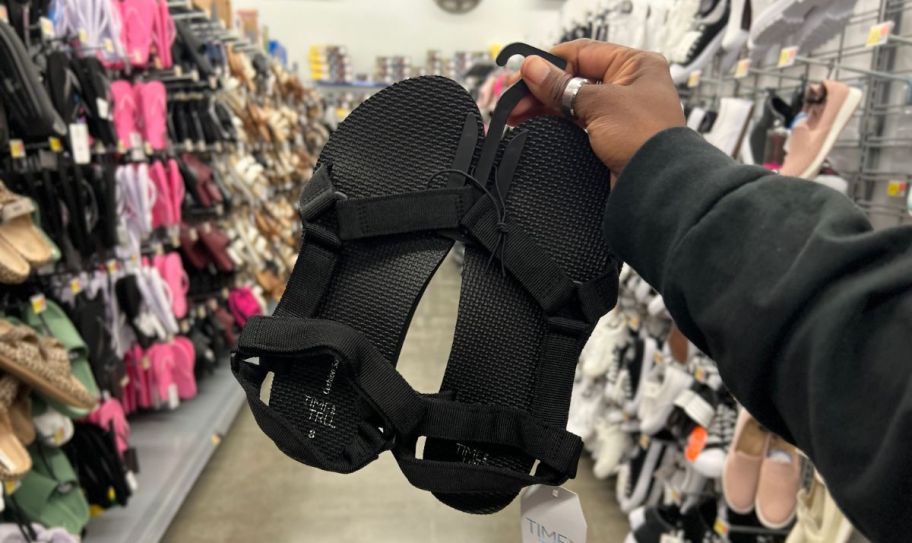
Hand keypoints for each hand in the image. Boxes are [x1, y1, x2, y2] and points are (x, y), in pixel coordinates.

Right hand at [508, 39, 684, 174]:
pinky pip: (576, 122)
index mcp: (635, 65)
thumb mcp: (599, 104)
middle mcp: (629, 85)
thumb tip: (533, 68)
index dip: (550, 62)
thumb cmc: (646, 139)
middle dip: (543, 88)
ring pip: (573, 101)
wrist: (657, 185)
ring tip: (518, 113)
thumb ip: (561, 86)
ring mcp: (619, 112)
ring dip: (545, 106)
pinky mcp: (610, 136)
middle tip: (516, 98)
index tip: (524, 73)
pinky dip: (556, 122)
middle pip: (575, 78)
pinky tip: (535, 124)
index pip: (583, 53)